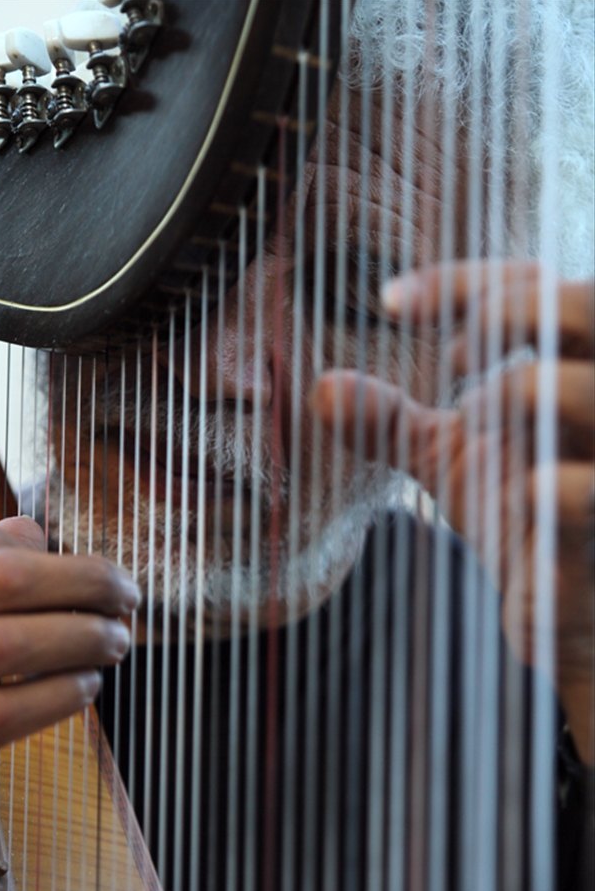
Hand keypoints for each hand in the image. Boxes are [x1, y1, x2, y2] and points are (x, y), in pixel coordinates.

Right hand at [0, 516, 139, 771]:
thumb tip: (31, 533)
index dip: (60, 562)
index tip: (113, 578)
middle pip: (2, 580)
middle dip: (82, 585)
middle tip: (129, 603)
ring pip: (3, 644)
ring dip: (77, 639)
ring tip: (116, 642)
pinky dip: (53, 697)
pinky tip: (84, 687)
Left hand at [312, 259, 593, 763]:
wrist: (561, 609)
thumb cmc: (519, 517)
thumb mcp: (452, 458)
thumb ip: (394, 421)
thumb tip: (322, 389)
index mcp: (574, 371)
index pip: (539, 285)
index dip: (464, 281)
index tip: (389, 303)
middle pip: (590, 302)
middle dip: (510, 310)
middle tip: (451, 355)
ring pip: (582, 389)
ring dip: (513, 393)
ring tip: (480, 422)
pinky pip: (574, 492)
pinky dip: (537, 488)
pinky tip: (521, 499)